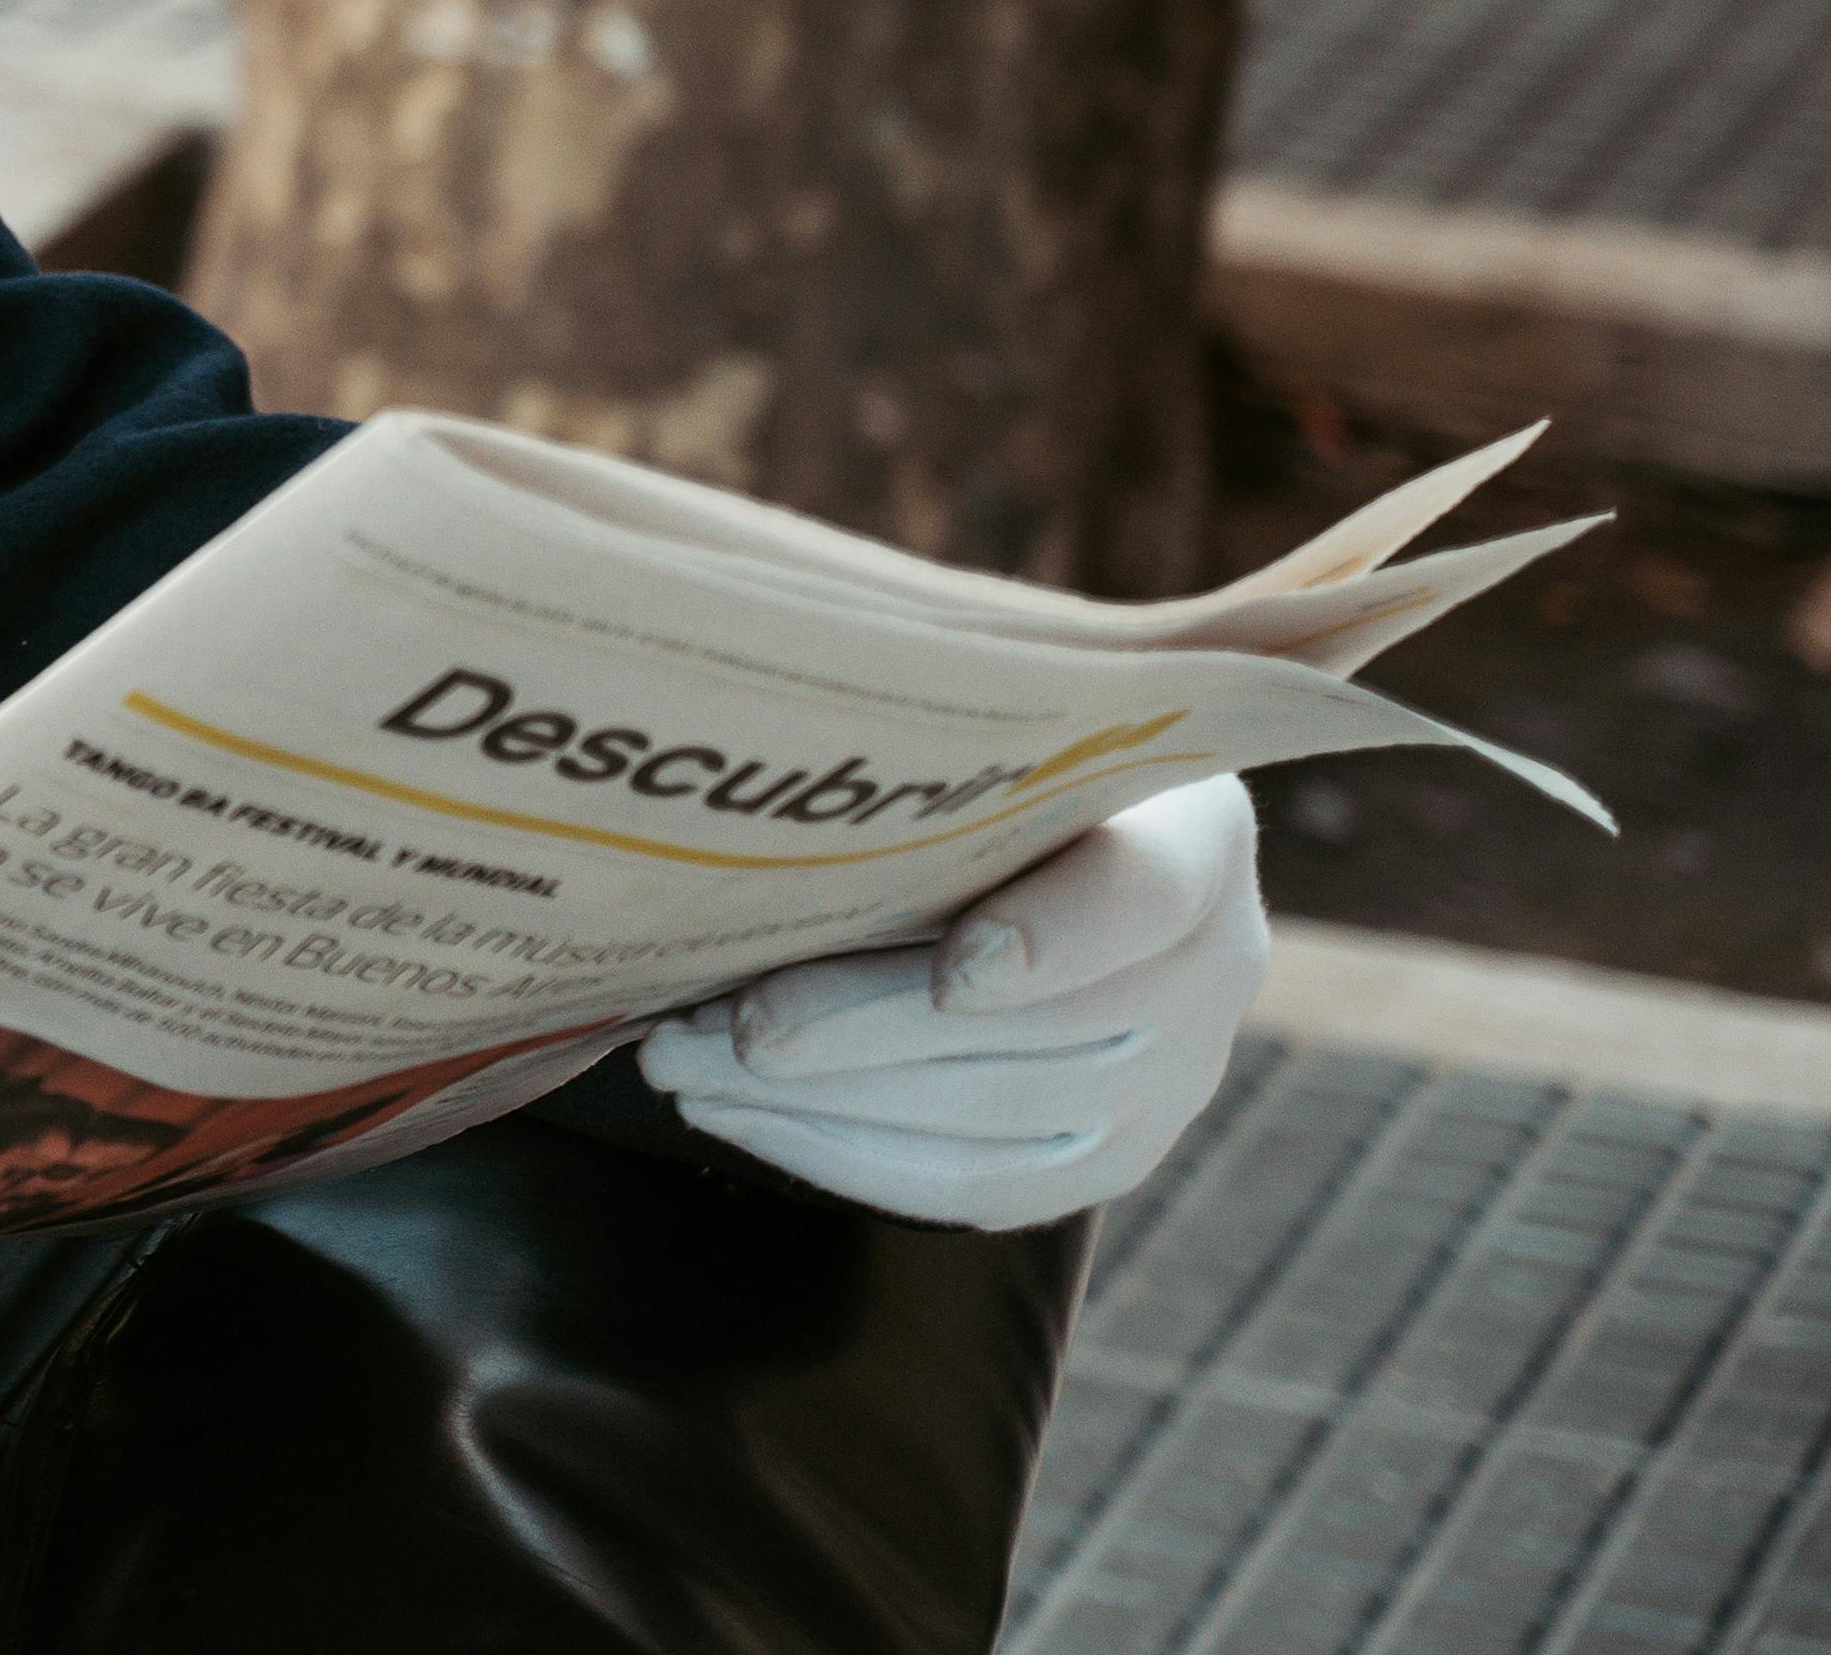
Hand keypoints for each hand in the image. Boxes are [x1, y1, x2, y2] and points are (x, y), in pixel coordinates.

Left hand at [637, 776, 1263, 1228]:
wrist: (1056, 835)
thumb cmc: (987, 745)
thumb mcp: (985, 712)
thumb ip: (930, 733)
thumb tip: (780, 729)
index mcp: (1193, 832)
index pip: (1143, 895)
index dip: (1053, 941)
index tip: (954, 973)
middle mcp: (1213, 969)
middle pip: (1039, 1031)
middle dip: (858, 1033)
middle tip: (718, 1026)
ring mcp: (1172, 1080)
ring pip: (995, 1121)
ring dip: (820, 1104)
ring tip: (684, 1067)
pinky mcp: (1112, 1159)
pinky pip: (979, 1187)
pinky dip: (843, 1157)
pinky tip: (738, 1114)